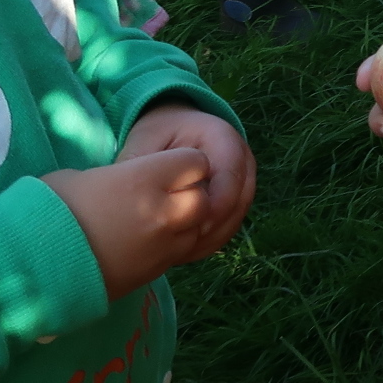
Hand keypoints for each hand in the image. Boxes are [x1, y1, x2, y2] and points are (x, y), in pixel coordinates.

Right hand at [40, 148, 222, 300]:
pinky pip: (180, 252)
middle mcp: (164, 212)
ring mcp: (163, 246)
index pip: (195, 161)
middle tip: (164, 195)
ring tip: (154, 220)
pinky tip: (144, 242)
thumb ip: (118, 175)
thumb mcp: (80, 177)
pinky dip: (172, 245)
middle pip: (204, 197)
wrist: (32, 268)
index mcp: (145, 179)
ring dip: (185, 222)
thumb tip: (125, 179)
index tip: (164, 167)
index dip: (182, 163)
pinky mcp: (155, 273)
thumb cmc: (47, 212)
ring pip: (198, 228)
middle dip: (191, 193)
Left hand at [121, 103, 255, 252]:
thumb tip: (137, 196)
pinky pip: (230, 225)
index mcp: (223, 137)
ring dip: (211, 238)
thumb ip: (143, 163)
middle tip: (179, 246)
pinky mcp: (237, 200)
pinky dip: (210, 241)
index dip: (213, 204)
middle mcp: (242, 159)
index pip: (230, 176)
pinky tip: (183, 252)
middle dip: (212, 227)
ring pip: (237, 217)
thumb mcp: (146, 141)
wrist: (174, 130)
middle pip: (240, 200)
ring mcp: (244, 180)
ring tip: (177, 252)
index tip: (185, 225)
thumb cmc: (158, 135)